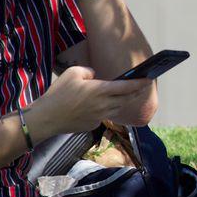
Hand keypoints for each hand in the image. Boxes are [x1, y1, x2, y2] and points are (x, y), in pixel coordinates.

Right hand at [25, 66, 152, 139]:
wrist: (47, 118)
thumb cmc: (58, 93)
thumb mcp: (73, 73)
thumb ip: (89, 71)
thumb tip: (96, 77)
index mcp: (100, 90)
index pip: (127, 87)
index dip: (139, 83)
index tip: (148, 79)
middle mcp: (104, 105)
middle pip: (126, 99)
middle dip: (136, 93)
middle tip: (142, 86)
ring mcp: (99, 117)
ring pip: (117, 109)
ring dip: (123, 102)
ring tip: (126, 95)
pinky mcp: (93, 125)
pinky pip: (104, 115)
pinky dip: (107, 109)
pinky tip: (100, 105)